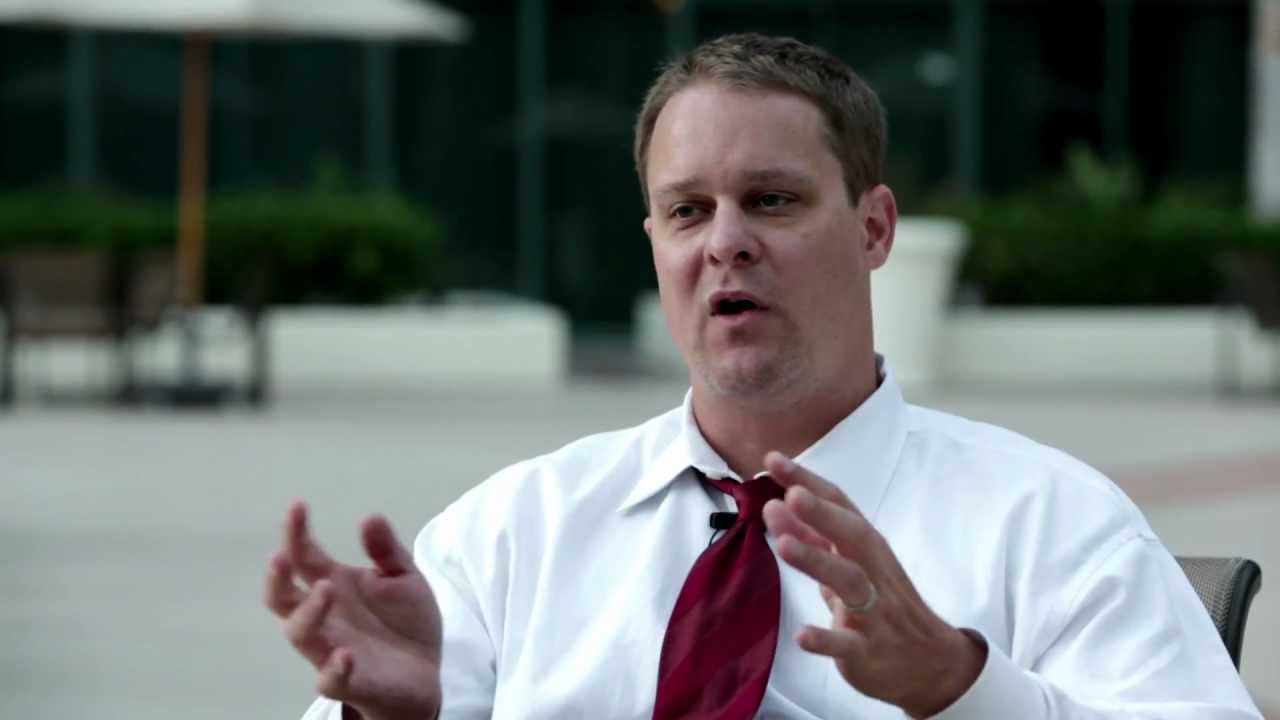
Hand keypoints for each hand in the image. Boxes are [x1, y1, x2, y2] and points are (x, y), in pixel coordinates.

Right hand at [264, 502, 443, 719]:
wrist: (426, 673)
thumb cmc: (405, 623)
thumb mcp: (405, 578)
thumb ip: (387, 551)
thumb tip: (370, 517)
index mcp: (334, 585)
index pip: (304, 556)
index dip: (295, 533)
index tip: (298, 506)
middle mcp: (324, 616)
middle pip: (282, 597)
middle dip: (277, 577)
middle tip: (283, 556)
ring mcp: (331, 649)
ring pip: (300, 634)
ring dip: (307, 612)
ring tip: (325, 590)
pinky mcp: (350, 682)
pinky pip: (330, 680)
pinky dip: (334, 669)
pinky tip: (346, 655)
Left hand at [760, 452, 986, 718]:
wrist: (927, 662)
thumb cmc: (881, 602)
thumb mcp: (848, 564)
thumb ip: (811, 537)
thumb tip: (776, 504)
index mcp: (866, 546)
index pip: (839, 505)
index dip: (808, 481)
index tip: (773, 459)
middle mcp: (872, 571)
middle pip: (851, 536)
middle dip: (822, 514)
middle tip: (791, 494)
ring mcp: (872, 610)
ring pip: (848, 581)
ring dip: (817, 561)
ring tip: (783, 545)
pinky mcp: (867, 650)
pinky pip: (847, 643)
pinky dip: (825, 639)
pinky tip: (802, 634)